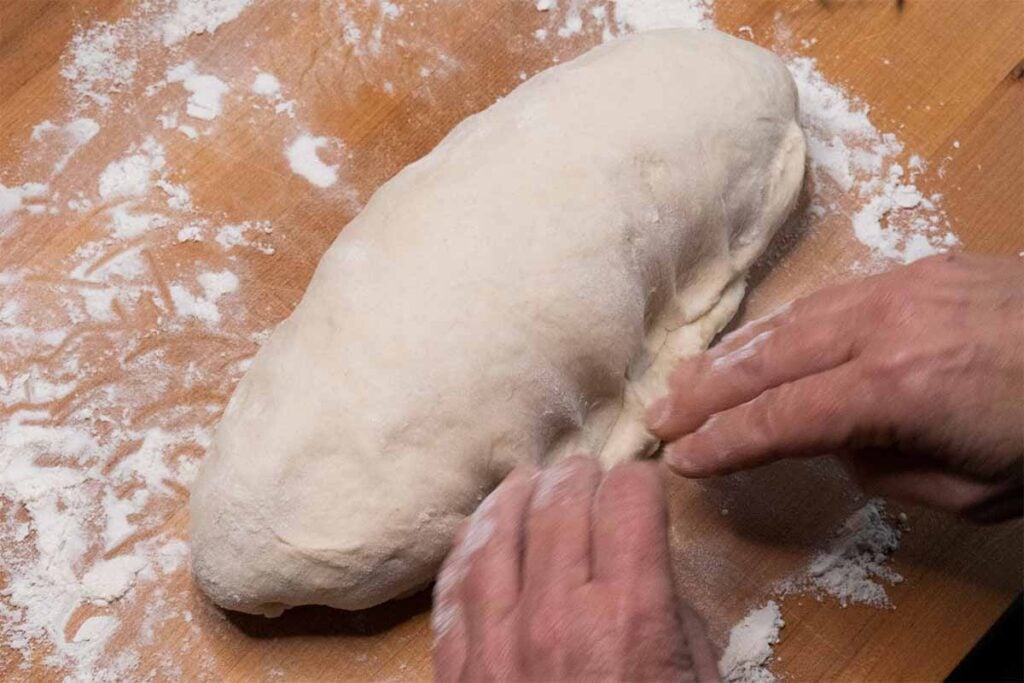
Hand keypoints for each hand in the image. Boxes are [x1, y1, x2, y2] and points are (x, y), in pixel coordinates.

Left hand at [432, 456, 718, 681]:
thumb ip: (674, 616)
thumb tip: (645, 568)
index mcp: (631, 616)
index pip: (629, 500)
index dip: (641, 483)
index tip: (644, 489)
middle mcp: (558, 614)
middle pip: (560, 502)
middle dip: (580, 476)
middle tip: (587, 473)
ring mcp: (498, 642)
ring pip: (495, 531)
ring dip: (516, 496)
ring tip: (528, 482)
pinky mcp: (459, 671)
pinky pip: (453, 588)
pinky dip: (467, 549)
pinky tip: (479, 533)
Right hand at [647, 253, 1023, 522]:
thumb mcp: (975, 492)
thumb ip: (888, 470)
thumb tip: (842, 442)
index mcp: (896, 389)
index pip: (781, 418)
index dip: (725, 442)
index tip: (681, 459)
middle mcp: (883, 328)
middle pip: (768, 361)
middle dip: (707, 391)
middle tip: (658, 413)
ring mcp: (900, 288)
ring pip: (791, 320)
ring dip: (732, 352)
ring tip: (687, 376)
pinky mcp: (919, 269)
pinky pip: (829, 298)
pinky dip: (782, 323)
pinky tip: (758, 339)